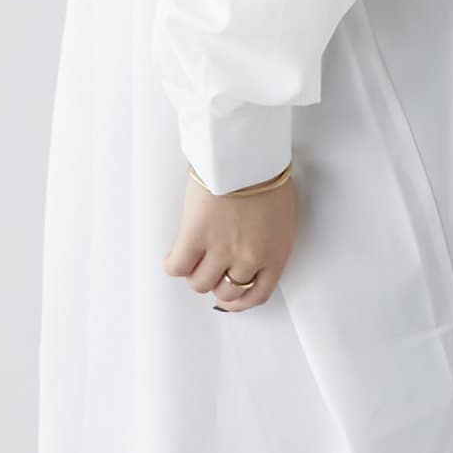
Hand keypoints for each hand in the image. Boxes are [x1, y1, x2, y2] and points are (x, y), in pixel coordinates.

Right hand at [163, 171, 296, 310]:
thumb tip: (248, 257)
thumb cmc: (264, 172)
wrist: (245, 150)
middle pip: (226, 291)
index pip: (257, 295)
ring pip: (199, 283)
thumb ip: (267, 241)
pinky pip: (177, 267)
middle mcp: (250, 257)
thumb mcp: (279, 214)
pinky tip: (175, 252)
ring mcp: (222, 249)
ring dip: (194, 272)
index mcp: (275, 252)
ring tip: (192, 254)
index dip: (239, 301)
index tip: (229, 298)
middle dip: (216, 281)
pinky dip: (173, 263)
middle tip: (208, 265)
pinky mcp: (196, 236)